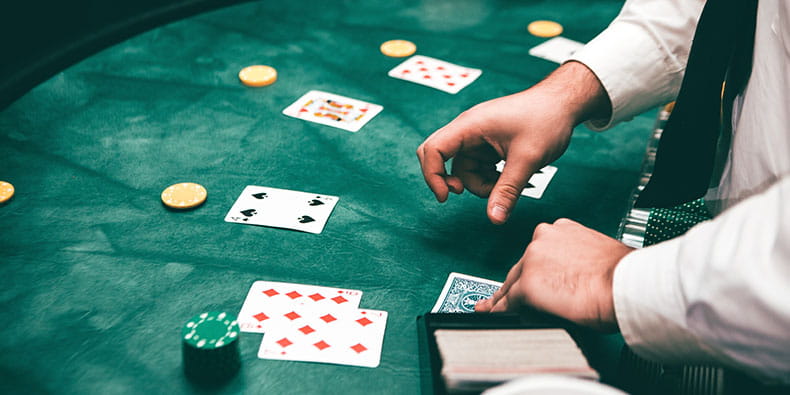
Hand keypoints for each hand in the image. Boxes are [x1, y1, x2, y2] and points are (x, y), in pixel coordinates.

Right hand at [416, 62, 610, 223]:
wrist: (563, 104)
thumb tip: (494, 219)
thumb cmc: (545, 120)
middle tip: (467, 194)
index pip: (433, 150)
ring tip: (511, 185)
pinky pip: (478, 168)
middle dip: (452, 181)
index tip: (446, 197)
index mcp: (470, 125)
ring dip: (481, 184)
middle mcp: (468, 130)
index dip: (432, 176)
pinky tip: (512, 177)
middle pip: (441, 159)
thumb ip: (507, 190)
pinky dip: (490, 179)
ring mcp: (477, 138)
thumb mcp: (527, 159)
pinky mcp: (487, 145)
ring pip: (464, 170)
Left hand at [475, 218, 633, 330]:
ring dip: (506, 299)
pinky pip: (509, 302)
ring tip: (495, 311)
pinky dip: (502, 311)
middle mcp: (543, 238)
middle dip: (513, 286)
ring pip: (512, 284)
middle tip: (501, 300)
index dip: (529, 271)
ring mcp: (533, 260)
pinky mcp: (528, 284)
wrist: (627, 285)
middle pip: (520, 268)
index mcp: (562, 230)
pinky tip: (497, 317)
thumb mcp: (596, 256)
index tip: (526, 279)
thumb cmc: (624, 276)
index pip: (537, 254)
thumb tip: (575, 277)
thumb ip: (577, 261)